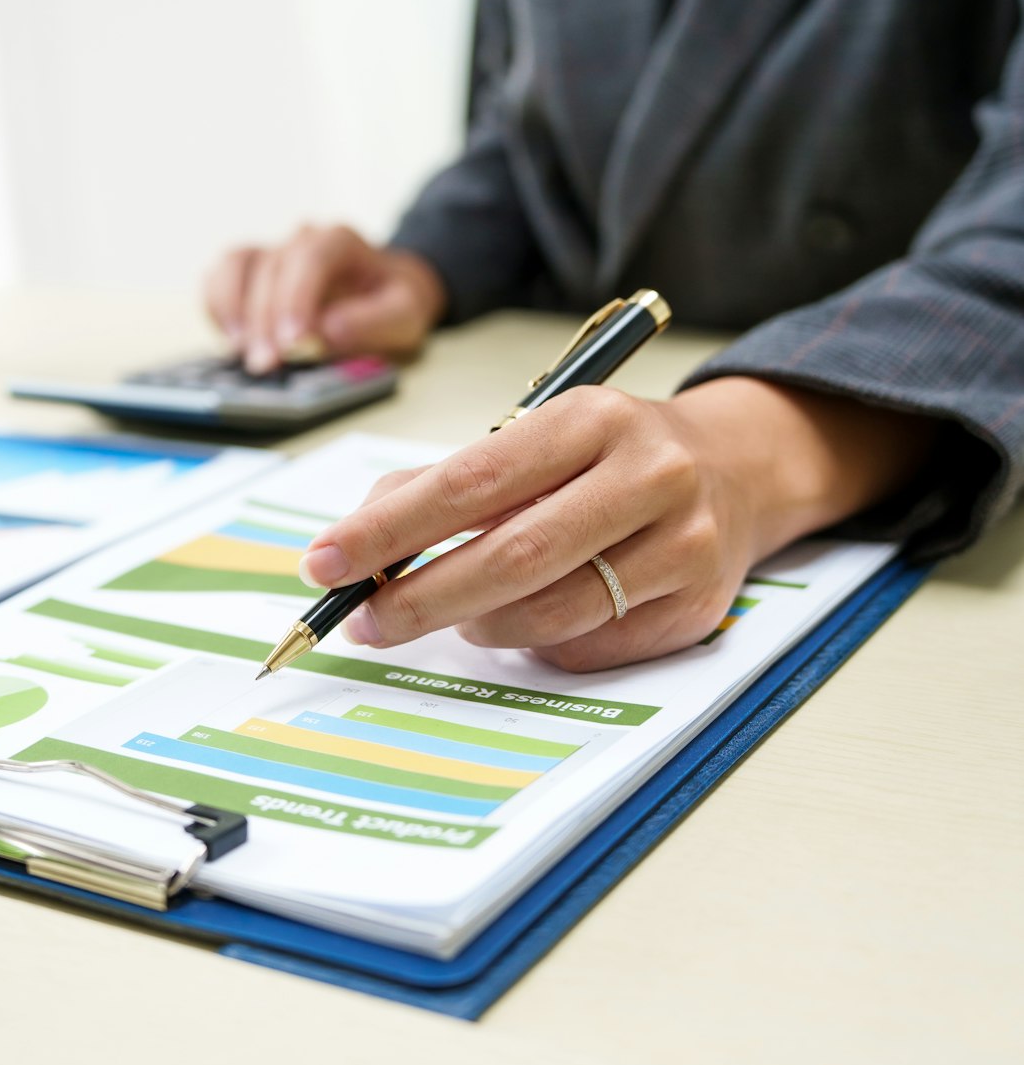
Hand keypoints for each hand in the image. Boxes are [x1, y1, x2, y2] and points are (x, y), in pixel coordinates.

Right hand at [204, 225, 446, 372]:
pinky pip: (219, 277)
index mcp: (340, 240)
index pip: (310, 258)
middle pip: (271, 268)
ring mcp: (272, 253)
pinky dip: (218, 307)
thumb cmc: (394, 302)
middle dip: (266, 320)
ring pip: (236, 265)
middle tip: (268, 364)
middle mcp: (301, 238)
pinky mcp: (250, 273)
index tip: (294, 342)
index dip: (296, 299)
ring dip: (233, 310)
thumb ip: (374, 321)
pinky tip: (232, 340)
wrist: (385, 294)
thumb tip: (327, 331)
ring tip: (244, 353)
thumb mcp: (406, 314)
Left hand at [297, 378, 935, 671]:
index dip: (390, 529)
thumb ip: (445, 483)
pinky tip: (528, 620)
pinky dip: (539, 644)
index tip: (326, 561)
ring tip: (450, 616)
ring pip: (550, 612)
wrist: (738, 469)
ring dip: (479, 625)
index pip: (470, 480)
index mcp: (591, 418)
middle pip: (511, 556)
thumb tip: (358, 542)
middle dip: (421, 597)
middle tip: (365, 620)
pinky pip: (589, 646)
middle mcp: (647, 475)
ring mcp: (681, 544)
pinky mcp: (696, 606)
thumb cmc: (609, 457)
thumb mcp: (536, 438)